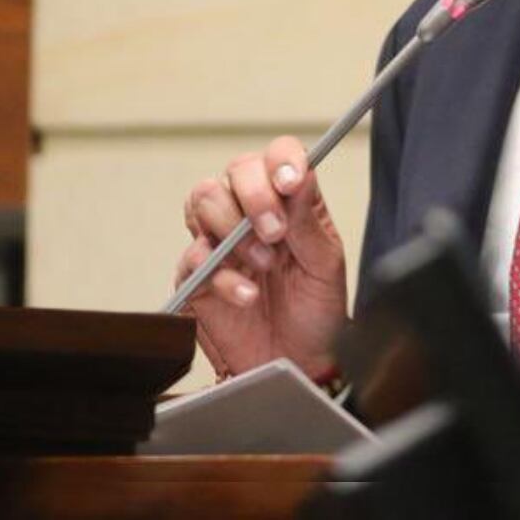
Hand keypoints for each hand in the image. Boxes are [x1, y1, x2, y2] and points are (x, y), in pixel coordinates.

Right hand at [175, 137, 348, 381]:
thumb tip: (301, 174)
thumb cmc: (316, 311)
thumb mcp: (325, 265)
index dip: (280, 160)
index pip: (276, 156)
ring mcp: (221, 241)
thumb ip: (309, 221)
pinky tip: (248, 295)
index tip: (289, 181)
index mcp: (288, 202)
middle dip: (254, 196)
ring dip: (234, 229)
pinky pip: (194, 257)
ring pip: (204, 199)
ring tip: (263, 264)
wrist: (296, 363)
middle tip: (274, 231)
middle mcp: (251, 213)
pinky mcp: (197, 275)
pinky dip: (224, 276)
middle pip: (236, 171)